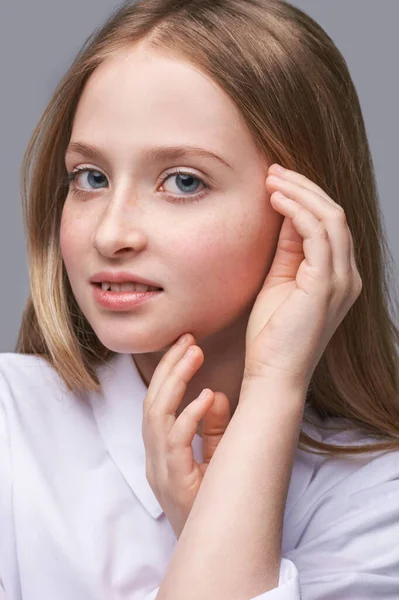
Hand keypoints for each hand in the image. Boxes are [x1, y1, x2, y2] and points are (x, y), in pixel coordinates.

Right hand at [142, 334, 230, 538]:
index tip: (186, 344)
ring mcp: (160, 470)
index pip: (157, 401)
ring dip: (175, 381)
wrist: (213, 548)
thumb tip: (213, 393)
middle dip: (170, 367)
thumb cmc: (212, 502)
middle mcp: (155, 456)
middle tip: (189, 339)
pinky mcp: (173, 483)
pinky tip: (205, 397)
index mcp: (161, 448)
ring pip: (157, 415)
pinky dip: (189, 417)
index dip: (168, 371)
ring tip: (194, 354)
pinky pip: (174, 443)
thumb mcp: (215, 457)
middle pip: (153, 401)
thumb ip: (213, 427)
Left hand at [244, 164, 362, 388]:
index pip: (329, 224)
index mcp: (338, 277)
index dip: (305, 197)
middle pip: (334, 214)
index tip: (276, 181)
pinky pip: (318, 234)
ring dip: (299, 193)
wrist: (272, 374)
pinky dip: (297, 211)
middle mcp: (347, 276)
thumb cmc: (271, 335)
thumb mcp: (278, 282)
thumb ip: (287, 250)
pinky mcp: (326, 285)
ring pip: (330, 218)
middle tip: (273, 170)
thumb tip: (283, 214)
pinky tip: (275, 200)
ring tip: (271, 179)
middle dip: (303, 187)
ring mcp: (341, 281)